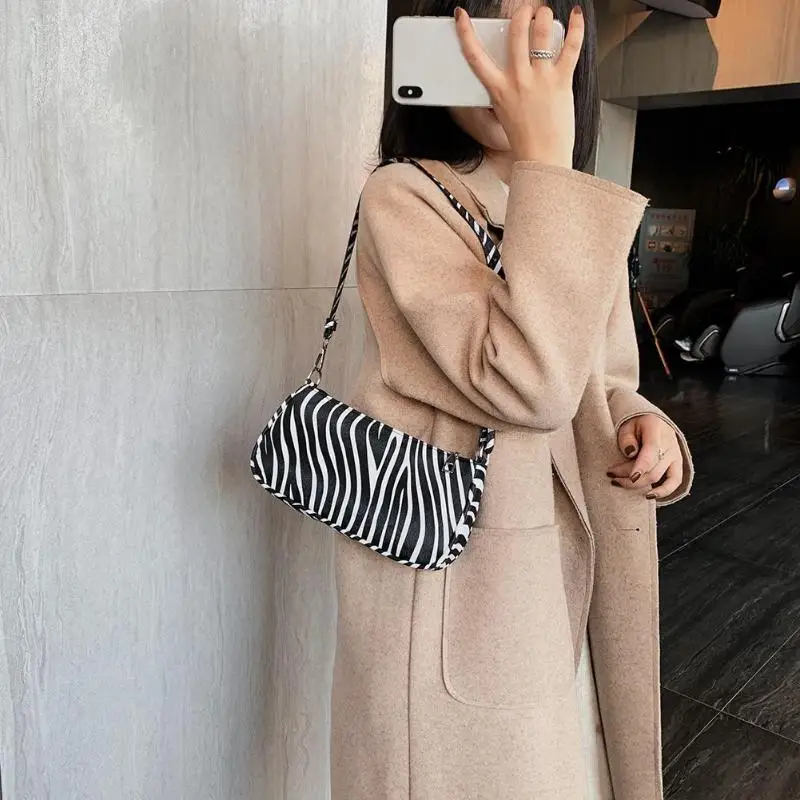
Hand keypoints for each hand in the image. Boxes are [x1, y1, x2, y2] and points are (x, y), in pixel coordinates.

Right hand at [454, 3, 583, 168]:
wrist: (542, 159)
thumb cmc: (526, 140)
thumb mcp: (505, 111)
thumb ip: (506, 87)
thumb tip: (515, 66)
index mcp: (498, 89)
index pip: (475, 56)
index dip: (465, 32)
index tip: (461, 16)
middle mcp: (517, 80)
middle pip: (515, 32)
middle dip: (522, 13)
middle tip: (526, 11)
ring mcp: (540, 79)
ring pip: (541, 32)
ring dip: (545, 16)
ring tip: (546, 15)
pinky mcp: (561, 81)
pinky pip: (570, 47)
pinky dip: (576, 28)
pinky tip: (577, 17)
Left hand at [607, 415, 683, 500]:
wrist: (653, 420)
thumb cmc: (635, 423)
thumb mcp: (626, 424)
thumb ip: (627, 438)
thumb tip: (630, 454)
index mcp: (656, 430)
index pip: (651, 451)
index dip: (641, 466)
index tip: (631, 477)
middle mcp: (670, 444)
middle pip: (651, 468)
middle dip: (627, 475)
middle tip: (610, 474)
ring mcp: (675, 455)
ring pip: (659, 477)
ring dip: (638, 484)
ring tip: (619, 483)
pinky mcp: (677, 464)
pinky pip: (675, 481)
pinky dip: (663, 491)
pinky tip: (648, 496)